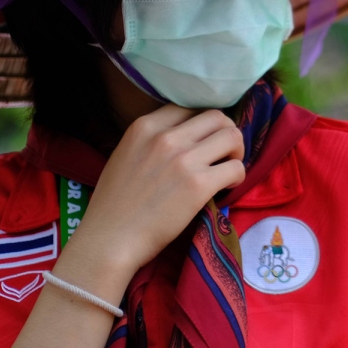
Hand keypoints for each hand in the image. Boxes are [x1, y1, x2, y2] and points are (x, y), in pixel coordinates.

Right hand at [66, 104, 244, 279]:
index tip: (205, 139)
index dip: (203, 123)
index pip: (189, 107)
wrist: (109, 240)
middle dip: (226, 132)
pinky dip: (237, 176)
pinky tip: (226, 187)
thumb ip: (151, 140)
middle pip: (217, 116)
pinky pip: (236, 168)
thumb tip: (183, 136)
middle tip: (224, 153)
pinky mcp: (199, 184)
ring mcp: (184, 159)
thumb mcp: (125, 154)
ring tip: (228, 168)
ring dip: (236, 152)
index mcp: (145, 126)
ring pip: (232, 136)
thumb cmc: (113, 205)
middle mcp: (166, 137)